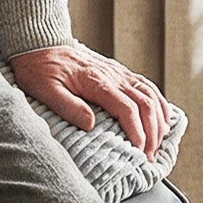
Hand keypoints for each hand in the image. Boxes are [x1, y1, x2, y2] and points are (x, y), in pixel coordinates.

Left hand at [10, 44, 168, 153]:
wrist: (41, 45)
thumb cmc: (39, 69)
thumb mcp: (45, 89)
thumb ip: (67, 106)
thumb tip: (90, 125)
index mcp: (97, 81)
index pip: (127, 108)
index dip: (137, 132)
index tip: (138, 152)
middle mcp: (113, 75)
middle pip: (145, 104)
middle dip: (151, 133)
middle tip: (149, 157)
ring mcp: (119, 72)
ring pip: (150, 95)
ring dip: (158, 120)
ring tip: (157, 144)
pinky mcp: (119, 72)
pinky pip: (147, 86)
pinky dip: (159, 104)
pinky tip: (162, 119)